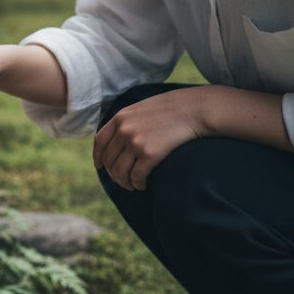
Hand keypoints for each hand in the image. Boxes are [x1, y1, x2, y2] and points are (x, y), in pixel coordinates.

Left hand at [94, 87, 208, 189]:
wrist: (194, 109)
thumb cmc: (172, 109)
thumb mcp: (142, 108)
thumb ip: (128, 121)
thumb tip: (120, 139)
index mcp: (120, 117)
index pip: (100, 141)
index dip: (98, 157)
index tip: (100, 167)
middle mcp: (124, 130)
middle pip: (109, 159)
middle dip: (113, 173)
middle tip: (122, 180)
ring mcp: (135, 142)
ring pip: (120, 171)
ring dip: (124, 182)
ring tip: (132, 185)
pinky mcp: (149, 154)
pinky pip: (136, 176)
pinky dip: (137, 184)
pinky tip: (142, 185)